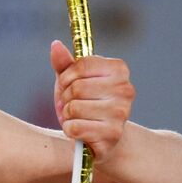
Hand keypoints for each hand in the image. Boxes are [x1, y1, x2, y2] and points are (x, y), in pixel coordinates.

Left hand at [49, 39, 134, 164]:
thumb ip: (64, 64)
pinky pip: (74, 127)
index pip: (82, 65)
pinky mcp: (112, 135)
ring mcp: (121, 113)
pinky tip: (78, 130)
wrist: (102, 137)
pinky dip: (69, 129)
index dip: (66, 76)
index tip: (66, 84)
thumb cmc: (86, 103)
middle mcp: (125, 89)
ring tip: (75, 117)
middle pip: (77, 87)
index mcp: (119, 69)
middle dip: (65, 97)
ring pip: (74, 108)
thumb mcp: (73, 80)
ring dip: (67, 114)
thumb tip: (55, 45)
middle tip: (71, 104)